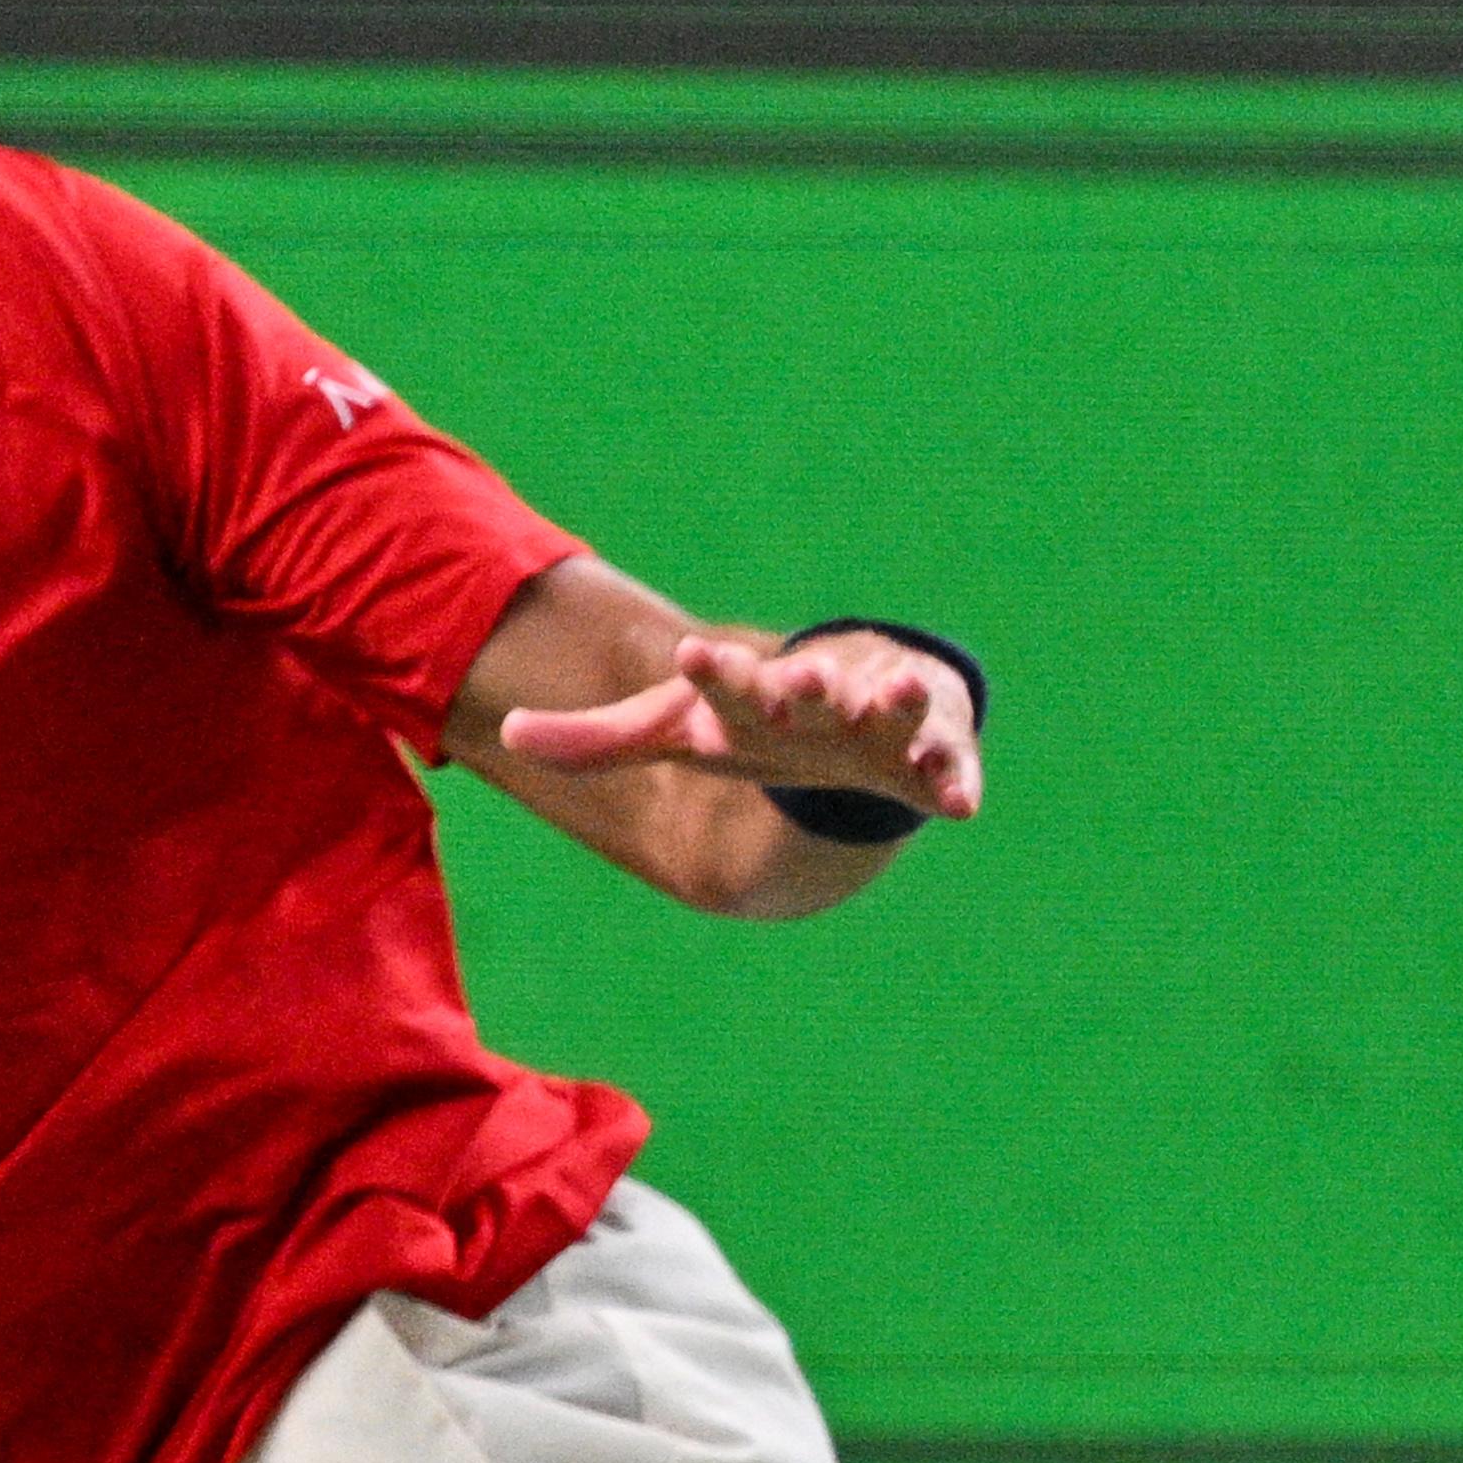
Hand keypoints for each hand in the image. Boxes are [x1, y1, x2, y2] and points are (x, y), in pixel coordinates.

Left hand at [483, 619, 983, 826]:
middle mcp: (818, 698)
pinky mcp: (928, 752)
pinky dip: (956, 779)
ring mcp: (878, 719)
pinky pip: (946, 767)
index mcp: (754, 697)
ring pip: (888, 708)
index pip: (723, 681)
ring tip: (892, 698)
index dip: (708, 673)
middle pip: (809, 690)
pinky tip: (960, 804)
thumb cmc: (754, 723)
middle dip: (806, 684)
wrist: (849, 706)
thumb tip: (501, 736)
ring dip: (891, 704)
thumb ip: (598, 740)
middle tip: (802, 680)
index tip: (689, 658)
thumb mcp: (677, 734)